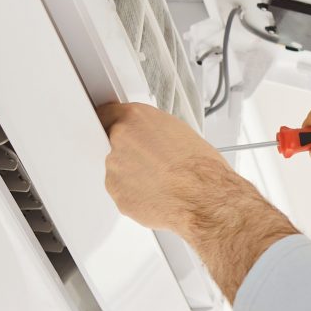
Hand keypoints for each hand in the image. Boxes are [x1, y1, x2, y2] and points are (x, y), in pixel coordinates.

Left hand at [98, 102, 295, 299]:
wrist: (204, 197)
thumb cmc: (201, 167)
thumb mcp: (179, 132)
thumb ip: (153, 130)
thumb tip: (149, 136)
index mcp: (134, 118)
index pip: (106, 113)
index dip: (113, 123)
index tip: (113, 128)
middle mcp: (119, 140)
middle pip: (112, 144)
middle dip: (129, 153)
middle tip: (153, 161)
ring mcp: (115, 168)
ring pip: (118, 170)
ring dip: (133, 175)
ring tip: (161, 180)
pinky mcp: (117, 195)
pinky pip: (122, 193)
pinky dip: (135, 195)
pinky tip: (157, 194)